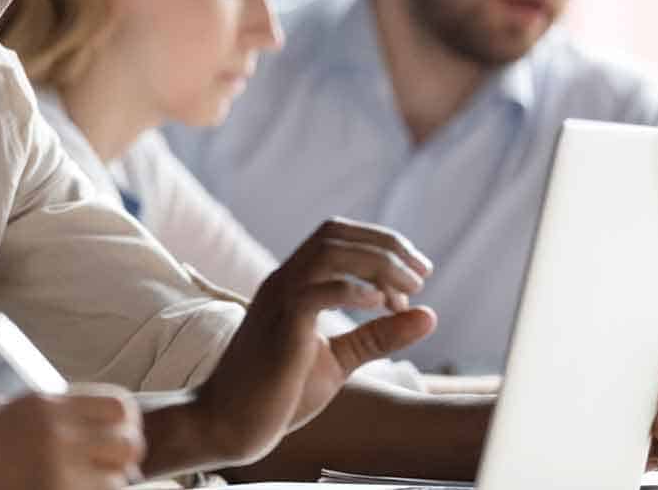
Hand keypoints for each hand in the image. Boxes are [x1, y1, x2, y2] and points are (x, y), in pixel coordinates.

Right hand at [0, 385, 143, 489]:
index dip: (124, 425)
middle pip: (128, 444)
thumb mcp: (15, 418)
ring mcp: (53, 468)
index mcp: (48, 405)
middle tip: (104, 471)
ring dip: (103, 487)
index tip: (111, 441)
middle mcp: (56, 432)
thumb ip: (60, 420)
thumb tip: (113, 437)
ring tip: (74, 485)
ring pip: (116, 482)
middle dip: (122, 460)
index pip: (119, 406)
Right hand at [193, 217, 436, 465]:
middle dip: (386, 246)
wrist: (228, 422)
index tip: (415, 275)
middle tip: (421, 276)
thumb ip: (378, 337)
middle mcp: (283, 282)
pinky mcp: (280, 327)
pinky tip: (381, 306)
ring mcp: (278, 301)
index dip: (381, 243)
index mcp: (293, 285)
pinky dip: (353, 290)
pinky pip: (316, 292)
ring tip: (407, 290)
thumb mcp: (339, 360)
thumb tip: (429, 314)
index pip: (336, 236)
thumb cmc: (278, 393)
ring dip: (376, 263)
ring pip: (327, 253)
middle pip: (335, 235)